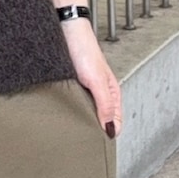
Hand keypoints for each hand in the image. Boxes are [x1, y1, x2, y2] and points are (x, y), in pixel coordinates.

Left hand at [62, 19, 122, 136]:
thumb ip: (104, 104)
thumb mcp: (96, 80)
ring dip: (80, 122)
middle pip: (100, 120)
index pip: (115, 122)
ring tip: (73, 134)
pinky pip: (73, 105)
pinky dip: (70, 113)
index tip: (98, 148)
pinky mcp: (72, 86)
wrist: (64, 29)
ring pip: (85, 114)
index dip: (107, 135)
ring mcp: (85, 90)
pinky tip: (64, 117)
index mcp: (111, 92)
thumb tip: (110, 129)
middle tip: (83, 145)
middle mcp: (99, 93)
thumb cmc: (82, 48)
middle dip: (93, 132)